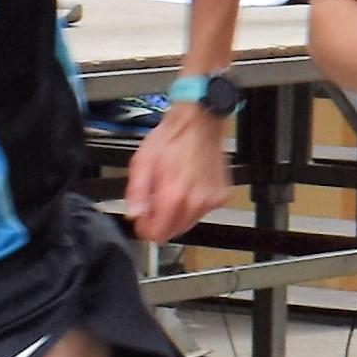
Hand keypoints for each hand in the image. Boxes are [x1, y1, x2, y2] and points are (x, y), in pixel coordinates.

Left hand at [120, 102, 228, 245]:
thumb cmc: (172, 138)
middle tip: (156, 201)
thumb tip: (134, 213)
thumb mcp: (142, 162)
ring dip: (178, 213)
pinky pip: (202, 211)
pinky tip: (189, 187)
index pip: (157, 233)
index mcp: (174, 195)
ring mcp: (211, 199)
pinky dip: (193, 205)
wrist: (200, 123)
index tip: (142, 219)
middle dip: (161, 221)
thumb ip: (136, 192)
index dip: (145, 228)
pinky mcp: (221, 195)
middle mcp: (196, 201)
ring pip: (188, 223)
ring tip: (173, 190)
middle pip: (173, 232)